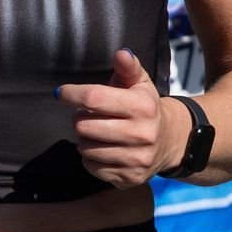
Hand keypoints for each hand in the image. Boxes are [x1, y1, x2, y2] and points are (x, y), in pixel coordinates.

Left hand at [59, 49, 179, 187]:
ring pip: (86, 148)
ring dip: (85, 139)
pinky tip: (103, 149)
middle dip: (79, 118)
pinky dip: (91, 158)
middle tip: (86, 115)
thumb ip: (128, 67)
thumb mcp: (140, 82)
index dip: (72, 94)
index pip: (94, 98)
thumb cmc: (145, 106)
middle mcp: (142, 134)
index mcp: (142, 106)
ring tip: (97, 132)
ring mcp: (137, 159)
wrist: (170, 140)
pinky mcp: (130, 177)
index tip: (62, 93)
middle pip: (85, 126)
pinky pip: (92, 167)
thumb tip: (121, 53)